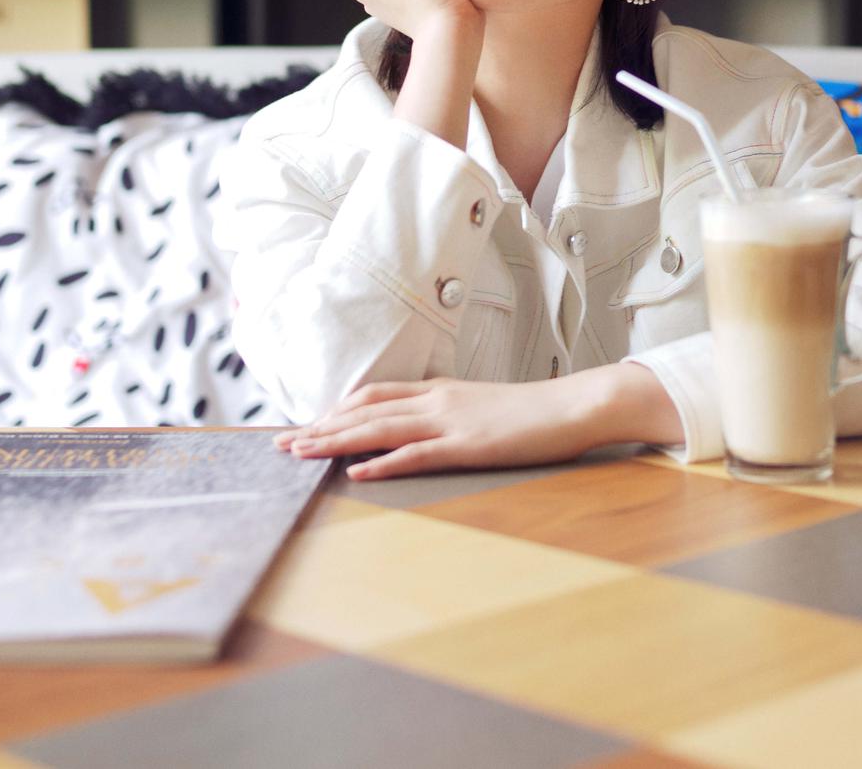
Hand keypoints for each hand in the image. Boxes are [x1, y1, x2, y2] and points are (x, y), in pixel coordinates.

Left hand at [272, 376, 606, 480]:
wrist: (578, 404)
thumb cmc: (538, 412)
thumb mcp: (485, 406)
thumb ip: (452, 412)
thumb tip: (424, 427)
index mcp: (441, 390)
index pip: (375, 394)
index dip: (337, 409)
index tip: (308, 424)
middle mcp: (438, 400)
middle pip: (366, 410)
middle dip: (321, 426)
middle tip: (283, 443)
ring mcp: (452, 422)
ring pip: (380, 428)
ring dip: (336, 441)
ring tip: (301, 452)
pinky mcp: (470, 446)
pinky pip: (417, 454)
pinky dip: (382, 463)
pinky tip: (356, 472)